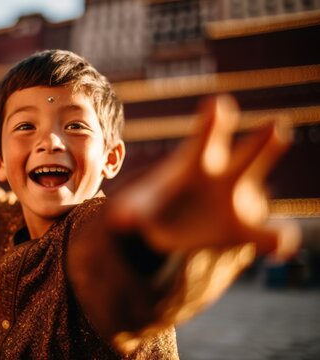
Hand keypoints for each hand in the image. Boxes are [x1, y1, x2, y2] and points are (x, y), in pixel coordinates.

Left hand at [112, 95, 299, 260]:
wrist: (175, 224)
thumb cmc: (158, 204)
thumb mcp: (140, 206)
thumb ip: (128, 212)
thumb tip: (118, 220)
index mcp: (195, 162)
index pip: (204, 138)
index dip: (211, 123)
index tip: (217, 105)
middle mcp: (223, 176)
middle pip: (248, 155)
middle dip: (263, 141)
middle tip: (276, 126)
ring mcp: (238, 202)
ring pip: (265, 208)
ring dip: (272, 207)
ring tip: (282, 200)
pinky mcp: (245, 230)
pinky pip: (266, 236)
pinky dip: (275, 240)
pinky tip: (280, 245)